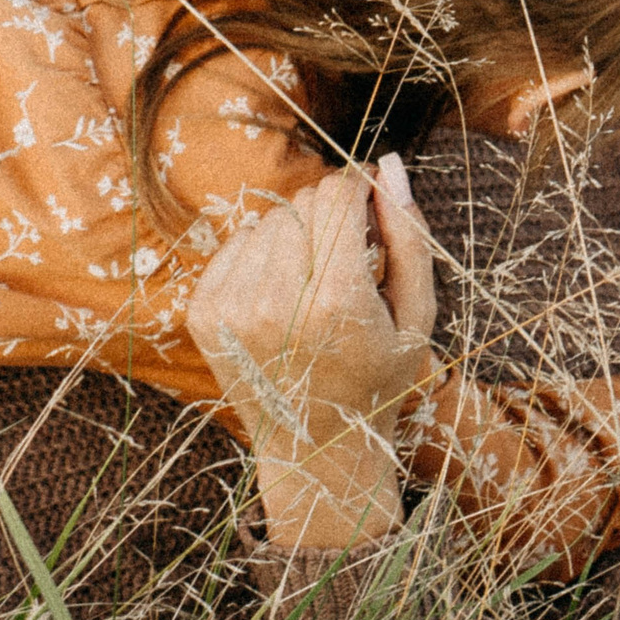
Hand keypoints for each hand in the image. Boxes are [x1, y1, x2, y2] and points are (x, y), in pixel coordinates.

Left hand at [188, 154, 437, 547]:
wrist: (316, 454)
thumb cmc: (378, 381)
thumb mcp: (416, 317)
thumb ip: (408, 238)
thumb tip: (390, 165)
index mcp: (337, 302)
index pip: (338, 195)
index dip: (359, 190)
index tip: (370, 206)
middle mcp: (277, 303)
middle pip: (302, 203)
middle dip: (330, 214)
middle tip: (348, 255)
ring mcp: (233, 309)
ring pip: (269, 221)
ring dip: (296, 236)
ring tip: (316, 282)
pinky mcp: (203, 314)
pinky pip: (235, 245)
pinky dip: (261, 256)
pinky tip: (282, 295)